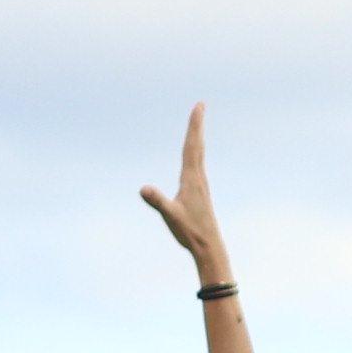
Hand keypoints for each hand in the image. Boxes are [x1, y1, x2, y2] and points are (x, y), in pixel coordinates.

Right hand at [140, 104, 227, 278]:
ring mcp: (200, 185)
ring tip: (196, 126)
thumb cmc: (190, 231)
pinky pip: (196, 166)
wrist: (209, 246)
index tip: (199, 107)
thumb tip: (143, 189)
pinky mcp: (199, 193)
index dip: (194, 126)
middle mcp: (198, 178)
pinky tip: (193, 157)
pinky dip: (194, 154)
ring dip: (196, 138)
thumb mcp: (170, 215)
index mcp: (192, 179)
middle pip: (197, 146)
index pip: (192, 146)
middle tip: (200, 106)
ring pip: (198, 155)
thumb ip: (157, 201)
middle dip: (196, 126)